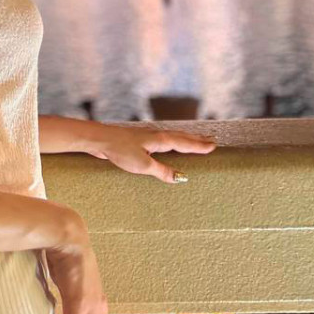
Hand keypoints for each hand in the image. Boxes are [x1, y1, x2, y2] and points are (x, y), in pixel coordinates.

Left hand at [87, 124, 216, 182]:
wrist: (99, 139)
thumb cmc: (120, 150)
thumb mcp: (143, 165)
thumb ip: (162, 171)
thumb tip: (180, 178)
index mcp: (160, 140)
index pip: (185, 143)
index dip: (199, 146)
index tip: (214, 146)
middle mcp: (156, 135)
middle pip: (181, 136)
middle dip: (197, 139)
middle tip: (212, 139)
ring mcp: (148, 135)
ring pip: (172, 136)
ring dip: (186, 138)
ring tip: (196, 139)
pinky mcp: (139, 139)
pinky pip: (162, 139)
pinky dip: (172, 140)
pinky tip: (169, 143)